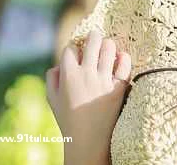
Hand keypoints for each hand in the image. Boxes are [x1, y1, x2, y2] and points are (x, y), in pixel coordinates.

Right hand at [46, 30, 132, 164]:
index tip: (77, 53)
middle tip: (95, 37)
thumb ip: (52, 79)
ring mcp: (104, 80)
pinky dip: (123, 57)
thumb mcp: (52, 100)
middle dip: (93, 35)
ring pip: (109, 48)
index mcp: (68, 76)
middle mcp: (86, 74)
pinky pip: (125, 64)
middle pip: (92, 41)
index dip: (73, 48)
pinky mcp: (119, 87)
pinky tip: (120, 58)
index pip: (71, 48)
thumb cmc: (68, 120)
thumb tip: (58, 64)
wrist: (88, 140)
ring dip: (108, 45)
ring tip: (107, 48)